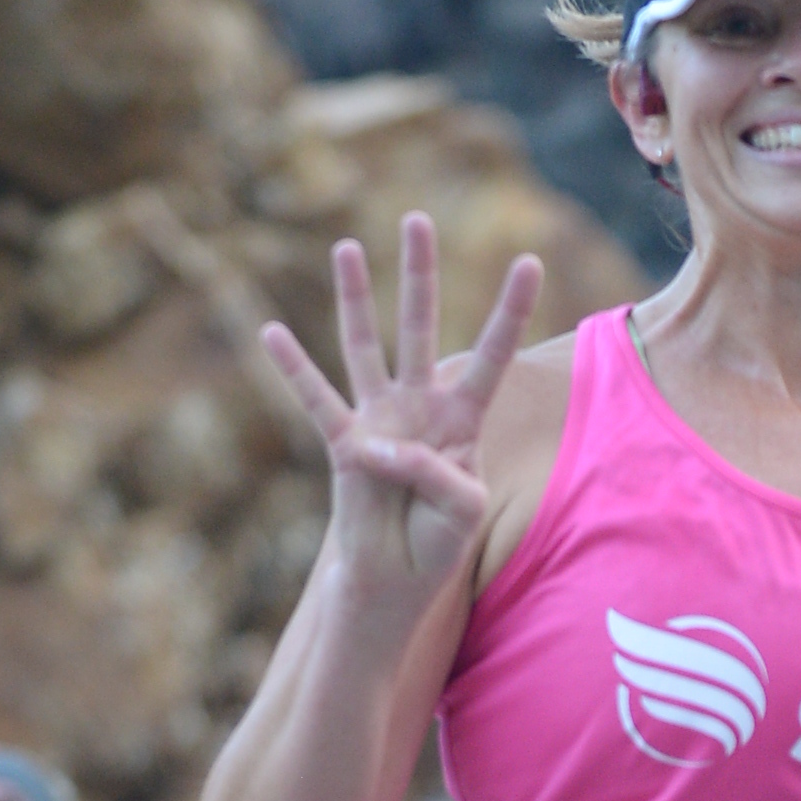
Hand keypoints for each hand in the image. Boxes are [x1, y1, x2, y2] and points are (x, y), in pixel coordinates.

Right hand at [259, 213, 543, 624]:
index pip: (490, 356)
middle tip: (416, 219)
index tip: (529, 259)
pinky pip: (316, 400)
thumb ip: (432, 472)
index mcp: (462, 419)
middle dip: (419, 274)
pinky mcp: (343, 445)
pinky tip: (271, 331)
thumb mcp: (463, 509)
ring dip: (354, 297)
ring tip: (347, 246)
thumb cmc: (437, 544)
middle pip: (420, 327)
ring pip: (364, 346)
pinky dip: (294, 368)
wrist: (396, 581)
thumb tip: (376, 446)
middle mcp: (419, 407)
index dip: (507, 311)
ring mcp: (379, 420)